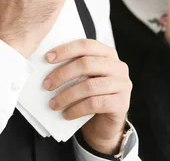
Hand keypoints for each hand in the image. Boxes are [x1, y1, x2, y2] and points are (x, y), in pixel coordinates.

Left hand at [43, 39, 130, 154]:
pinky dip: (76, 109)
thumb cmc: (90, 96)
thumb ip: (74, 67)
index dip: (66, 50)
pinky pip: (94, 104)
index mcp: (108, 54)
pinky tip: (66, 114)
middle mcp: (118, 66)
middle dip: (63, 74)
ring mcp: (122, 85)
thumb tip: (47, 64)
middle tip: (46, 85)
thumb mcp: (83, 77)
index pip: (86, 45)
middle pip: (86, 64)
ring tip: (53, 104)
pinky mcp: (122, 104)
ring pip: (89, 86)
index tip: (47, 58)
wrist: (105, 124)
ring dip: (67, 95)